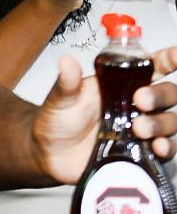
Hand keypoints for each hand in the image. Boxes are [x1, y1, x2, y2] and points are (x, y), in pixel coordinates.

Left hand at [32, 48, 176, 184]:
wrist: (49, 154)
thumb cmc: (57, 120)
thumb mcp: (60, 99)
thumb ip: (67, 83)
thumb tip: (66, 61)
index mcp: (119, 85)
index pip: (152, 67)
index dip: (169, 59)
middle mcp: (134, 105)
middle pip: (167, 94)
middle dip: (160, 95)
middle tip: (140, 100)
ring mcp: (139, 129)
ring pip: (169, 121)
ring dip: (161, 123)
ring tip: (139, 128)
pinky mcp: (139, 151)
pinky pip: (165, 149)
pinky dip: (166, 147)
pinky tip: (157, 147)